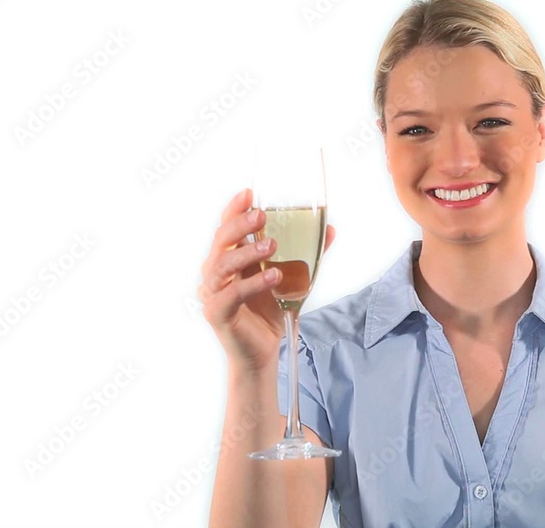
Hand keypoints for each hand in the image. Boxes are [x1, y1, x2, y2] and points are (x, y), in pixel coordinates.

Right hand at [199, 188, 334, 371]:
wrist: (264, 352)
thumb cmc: (271, 311)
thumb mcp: (293, 278)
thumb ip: (308, 255)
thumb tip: (331, 230)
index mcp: (229, 259)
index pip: (226, 228)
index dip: (234, 209)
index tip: (249, 192)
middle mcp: (215, 273)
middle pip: (220, 241)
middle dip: (240, 225)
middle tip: (262, 215)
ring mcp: (212, 292)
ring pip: (221, 264)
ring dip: (247, 251)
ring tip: (273, 246)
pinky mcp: (217, 313)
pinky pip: (231, 294)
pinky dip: (253, 282)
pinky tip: (274, 275)